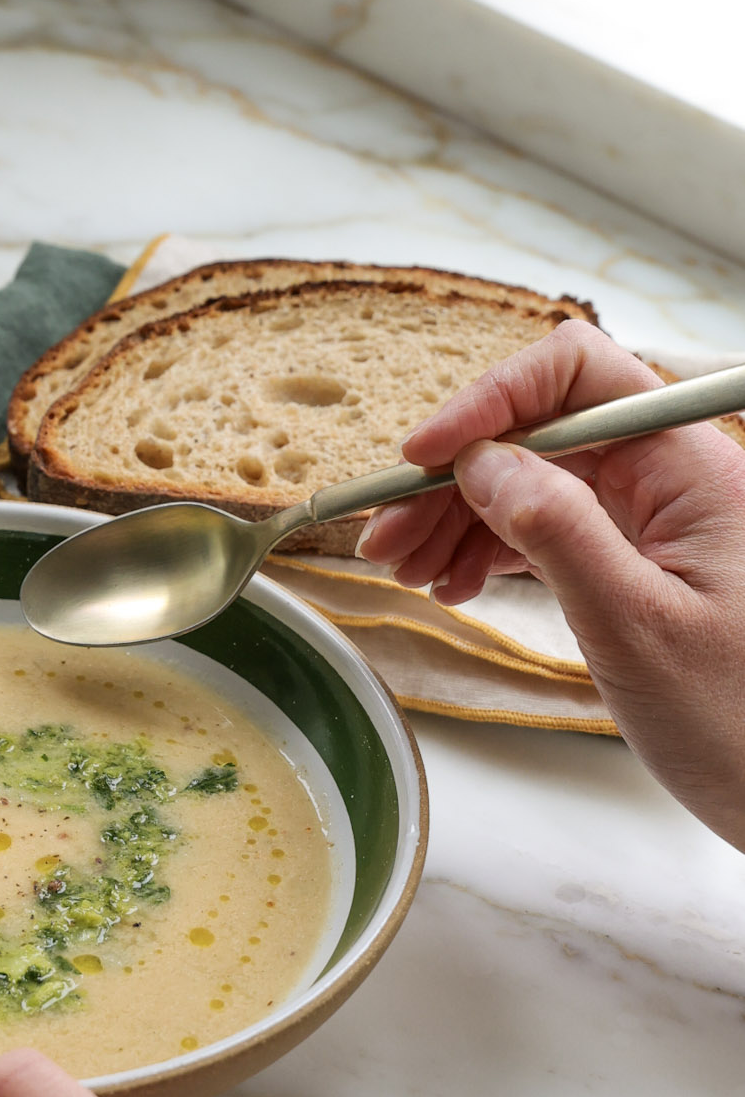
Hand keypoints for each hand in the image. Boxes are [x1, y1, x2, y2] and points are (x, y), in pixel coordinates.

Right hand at [358, 320, 744, 851]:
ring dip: (459, 516)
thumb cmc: (740, 722)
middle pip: (540, 429)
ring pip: (534, 479)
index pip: (576, 375)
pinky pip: (550, 525)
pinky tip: (455, 584)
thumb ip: (558, 532)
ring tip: (407, 570)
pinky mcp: (638, 556)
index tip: (419, 460)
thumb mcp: (636, 627)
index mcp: (690, 466)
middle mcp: (673, 474)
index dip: (489, 402)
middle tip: (387, 537)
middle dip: (455, 475)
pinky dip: (490, 548)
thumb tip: (480, 462)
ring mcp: (655, 515)